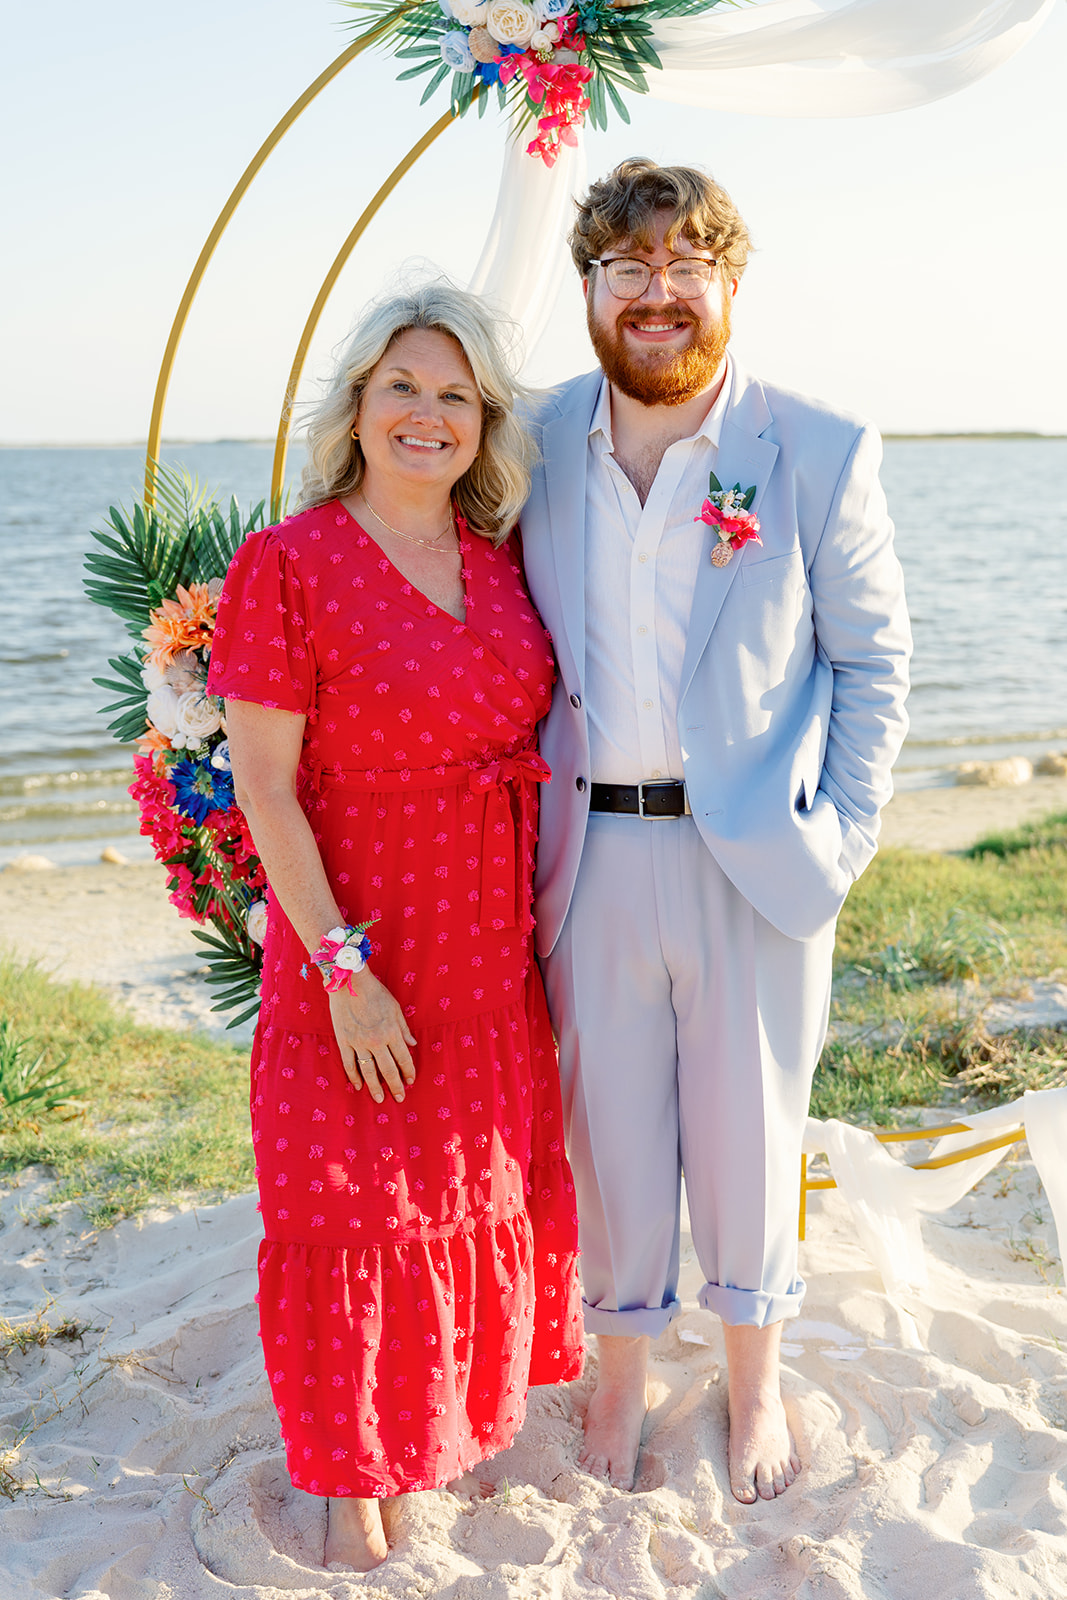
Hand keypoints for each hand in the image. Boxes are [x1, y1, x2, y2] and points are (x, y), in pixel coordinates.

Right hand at [327, 970, 416, 1104]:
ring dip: (375, 1087)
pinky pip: (349, 1063)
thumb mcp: (395, 1008)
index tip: (410, 1081)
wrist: (350, 983)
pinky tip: (358, 1086)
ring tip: (380, 1099)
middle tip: (399, 1098)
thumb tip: (413, 1045)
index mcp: (391, 1032)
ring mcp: (358, 1042)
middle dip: (395, 1085)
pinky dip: (353, 1076)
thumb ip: (404, 1028)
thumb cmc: (375, 993)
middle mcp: (376, 1041)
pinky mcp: (344, 1041)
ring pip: (368, 1071)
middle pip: (388, 1069)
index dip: (408, 1071)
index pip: (403, 1058)